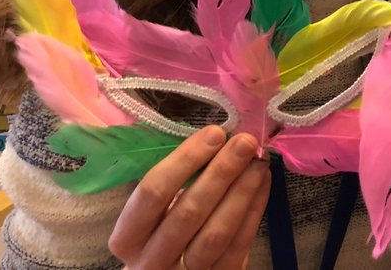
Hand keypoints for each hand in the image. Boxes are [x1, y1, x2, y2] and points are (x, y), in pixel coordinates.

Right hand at [108, 126, 270, 269]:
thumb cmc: (161, 231)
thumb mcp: (155, 210)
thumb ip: (175, 180)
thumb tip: (216, 138)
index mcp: (127, 237)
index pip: (152, 193)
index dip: (185, 160)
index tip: (214, 134)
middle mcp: (151, 262)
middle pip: (188, 212)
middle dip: (221, 172)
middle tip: (245, 142)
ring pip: (217, 232)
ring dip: (242, 190)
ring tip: (258, 160)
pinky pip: (240, 243)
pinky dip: (255, 208)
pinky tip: (263, 182)